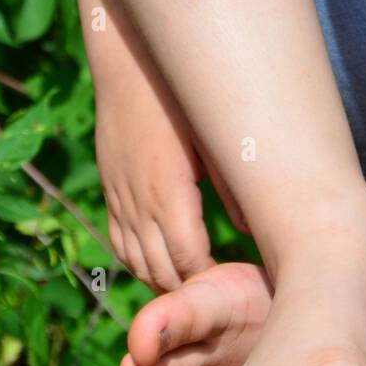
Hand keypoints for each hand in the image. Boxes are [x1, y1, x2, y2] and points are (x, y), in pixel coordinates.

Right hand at [97, 71, 247, 293]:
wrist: (128, 66)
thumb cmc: (178, 97)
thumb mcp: (212, 139)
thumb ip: (232, 186)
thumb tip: (255, 230)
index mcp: (168, 193)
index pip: (190, 260)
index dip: (211, 281)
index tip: (237, 289)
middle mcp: (138, 203)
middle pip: (161, 270)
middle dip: (189, 291)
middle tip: (221, 299)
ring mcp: (119, 198)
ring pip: (136, 262)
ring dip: (162, 281)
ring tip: (194, 290)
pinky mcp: (110, 189)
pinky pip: (118, 242)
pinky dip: (138, 263)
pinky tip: (160, 265)